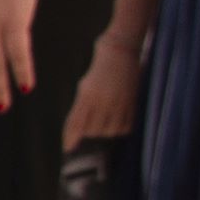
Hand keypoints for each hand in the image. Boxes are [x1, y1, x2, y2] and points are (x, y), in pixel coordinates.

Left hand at [62, 25, 146, 149]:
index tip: (66, 149)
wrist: (122, 50)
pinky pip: (126, 125)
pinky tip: (116, 123)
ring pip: (110, 130)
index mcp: (88, 94)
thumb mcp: (85, 85)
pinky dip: (120, 128)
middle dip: (88, 135)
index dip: (70, 138)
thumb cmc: (99, 67)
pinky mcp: (132, 102)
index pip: (76, 123)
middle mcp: (103, 100)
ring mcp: (119, 102)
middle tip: (87, 134)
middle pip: (93, 130)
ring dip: (105, 132)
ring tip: (103, 126)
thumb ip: (81, 107)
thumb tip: (76, 130)